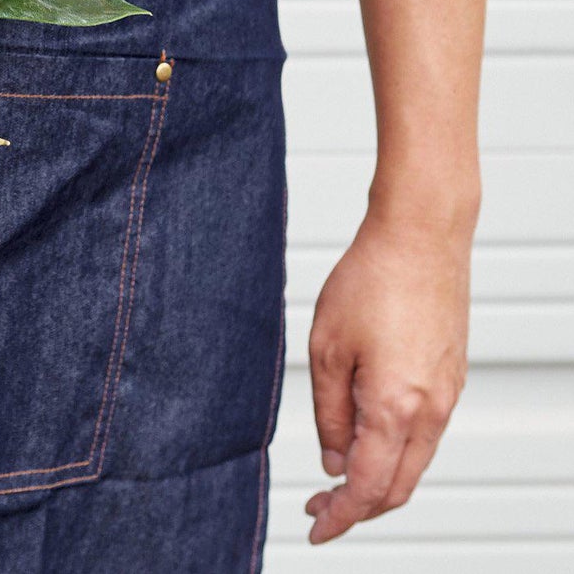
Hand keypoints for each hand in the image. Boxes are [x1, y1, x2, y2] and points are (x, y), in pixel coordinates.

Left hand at [305, 208, 472, 542]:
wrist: (420, 237)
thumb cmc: (370, 280)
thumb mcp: (326, 347)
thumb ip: (330, 413)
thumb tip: (334, 462)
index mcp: (395, 407)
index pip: (368, 488)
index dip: (340, 517)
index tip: (315, 528)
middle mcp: (431, 411)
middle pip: (397, 487)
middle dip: (358, 508)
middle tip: (319, 508)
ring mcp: (448, 396)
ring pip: (414, 463)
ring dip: (377, 480)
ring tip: (336, 479)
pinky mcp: (451, 377)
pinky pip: (425, 435)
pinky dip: (396, 452)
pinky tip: (367, 440)